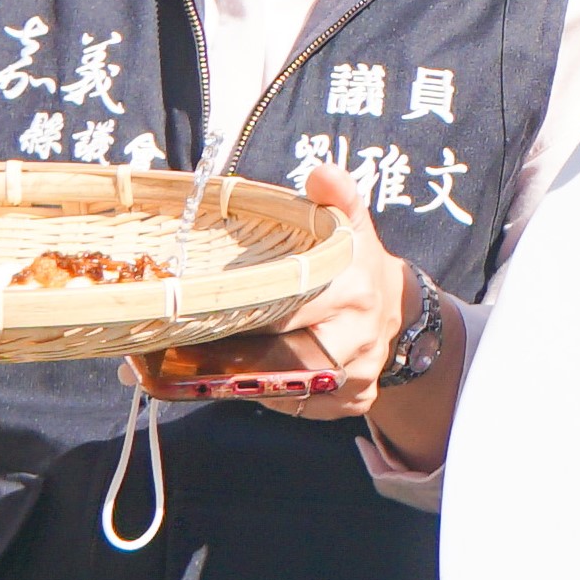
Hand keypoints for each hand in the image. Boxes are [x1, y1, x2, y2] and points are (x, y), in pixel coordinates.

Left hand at [138, 160, 410, 419]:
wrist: (397, 308)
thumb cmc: (357, 262)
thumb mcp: (350, 224)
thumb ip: (335, 196)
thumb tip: (321, 172)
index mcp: (355, 286)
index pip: (290, 304)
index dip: (246, 308)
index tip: (203, 309)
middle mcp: (359, 335)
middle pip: (284, 355)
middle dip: (235, 353)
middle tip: (183, 347)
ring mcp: (359, 373)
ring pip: (289, 387)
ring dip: (244, 379)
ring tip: (198, 369)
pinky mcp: (353, 401)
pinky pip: (302, 407)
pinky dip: (271, 397)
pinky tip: (243, 383)